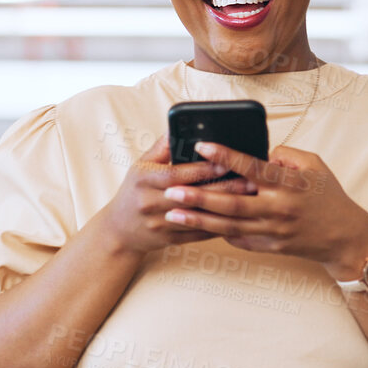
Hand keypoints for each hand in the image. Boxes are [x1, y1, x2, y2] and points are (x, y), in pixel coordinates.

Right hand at [99, 140, 257, 255]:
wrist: (118, 230)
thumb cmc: (134, 191)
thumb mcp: (141, 165)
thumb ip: (161, 147)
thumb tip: (178, 128)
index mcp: (145, 180)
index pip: (178, 173)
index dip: (203, 168)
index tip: (226, 162)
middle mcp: (151, 202)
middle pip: (193, 195)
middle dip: (223, 188)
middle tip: (249, 181)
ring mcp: (160, 224)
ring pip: (198, 217)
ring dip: (225, 209)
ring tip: (249, 200)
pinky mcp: (168, 240)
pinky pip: (197, 235)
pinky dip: (217, 228)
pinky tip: (237, 220)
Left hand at [159, 142, 367, 279]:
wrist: (344, 237)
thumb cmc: (328, 195)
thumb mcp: (314, 165)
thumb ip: (285, 155)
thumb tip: (259, 152)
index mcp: (289, 184)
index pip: (252, 168)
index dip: (225, 156)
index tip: (201, 146)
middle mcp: (279, 209)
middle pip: (232, 203)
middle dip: (199, 196)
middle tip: (171, 189)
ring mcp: (274, 231)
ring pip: (230, 226)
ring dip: (199, 219)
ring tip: (172, 213)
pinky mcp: (271, 247)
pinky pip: (239, 241)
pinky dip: (218, 233)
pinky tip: (195, 227)